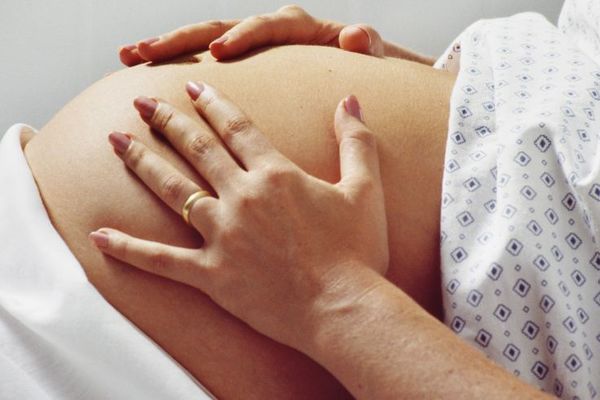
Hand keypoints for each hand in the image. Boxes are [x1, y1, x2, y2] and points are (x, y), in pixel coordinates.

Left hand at [89, 82, 388, 350]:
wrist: (343, 308)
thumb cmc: (358, 251)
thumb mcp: (365, 189)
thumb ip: (356, 141)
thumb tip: (349, 101)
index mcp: (275, 175)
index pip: (236, 128)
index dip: (213, 103)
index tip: (193, 87)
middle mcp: (242, 197)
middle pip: (196, 149)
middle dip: (167, 121)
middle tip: (143, 102)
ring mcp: (222, 234)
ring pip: (173, 190)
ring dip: (143, 163)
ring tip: (117, 141)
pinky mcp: (212, 273)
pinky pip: (161, 260)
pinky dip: (129, 248)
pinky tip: (100, 235)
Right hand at [119, 5, 389, 65]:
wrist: (356, 73)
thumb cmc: (363, 68)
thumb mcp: (371, 56)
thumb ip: (367, 45)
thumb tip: (356, 35)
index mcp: (297, 30)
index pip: (265, 28)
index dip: (243, 36)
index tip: (219, 53)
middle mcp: (267, 32)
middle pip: (220, 27)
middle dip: (184, 39)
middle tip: (147, 51)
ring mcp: (250, 46)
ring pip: (202, 41)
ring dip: (167, 49)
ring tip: (131, 56)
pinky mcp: (241, 63)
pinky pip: (203, 63)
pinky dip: (176, 67)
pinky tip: (145, 76)